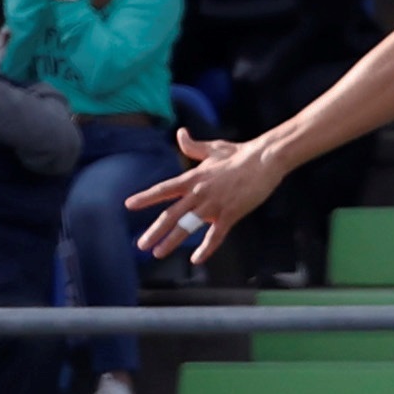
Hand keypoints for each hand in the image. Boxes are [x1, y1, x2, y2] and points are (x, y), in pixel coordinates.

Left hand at [129, 128, 286, 263]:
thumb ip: (192, 146)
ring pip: (187, 227)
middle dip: (154, 230)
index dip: (145, 197)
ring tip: (158, 252)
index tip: (129, 205)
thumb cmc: (239, 154)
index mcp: (193, 177)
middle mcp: (199, 192)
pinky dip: (206, 248)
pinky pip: (215, 235)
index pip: (163, 189)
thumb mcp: (212, 148)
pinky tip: (196, 259)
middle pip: (171, 214)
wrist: (264, 159)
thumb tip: (180, 133)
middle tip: (141, 244)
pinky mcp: (230, 214)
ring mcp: (213, 204)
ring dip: (171, 241)